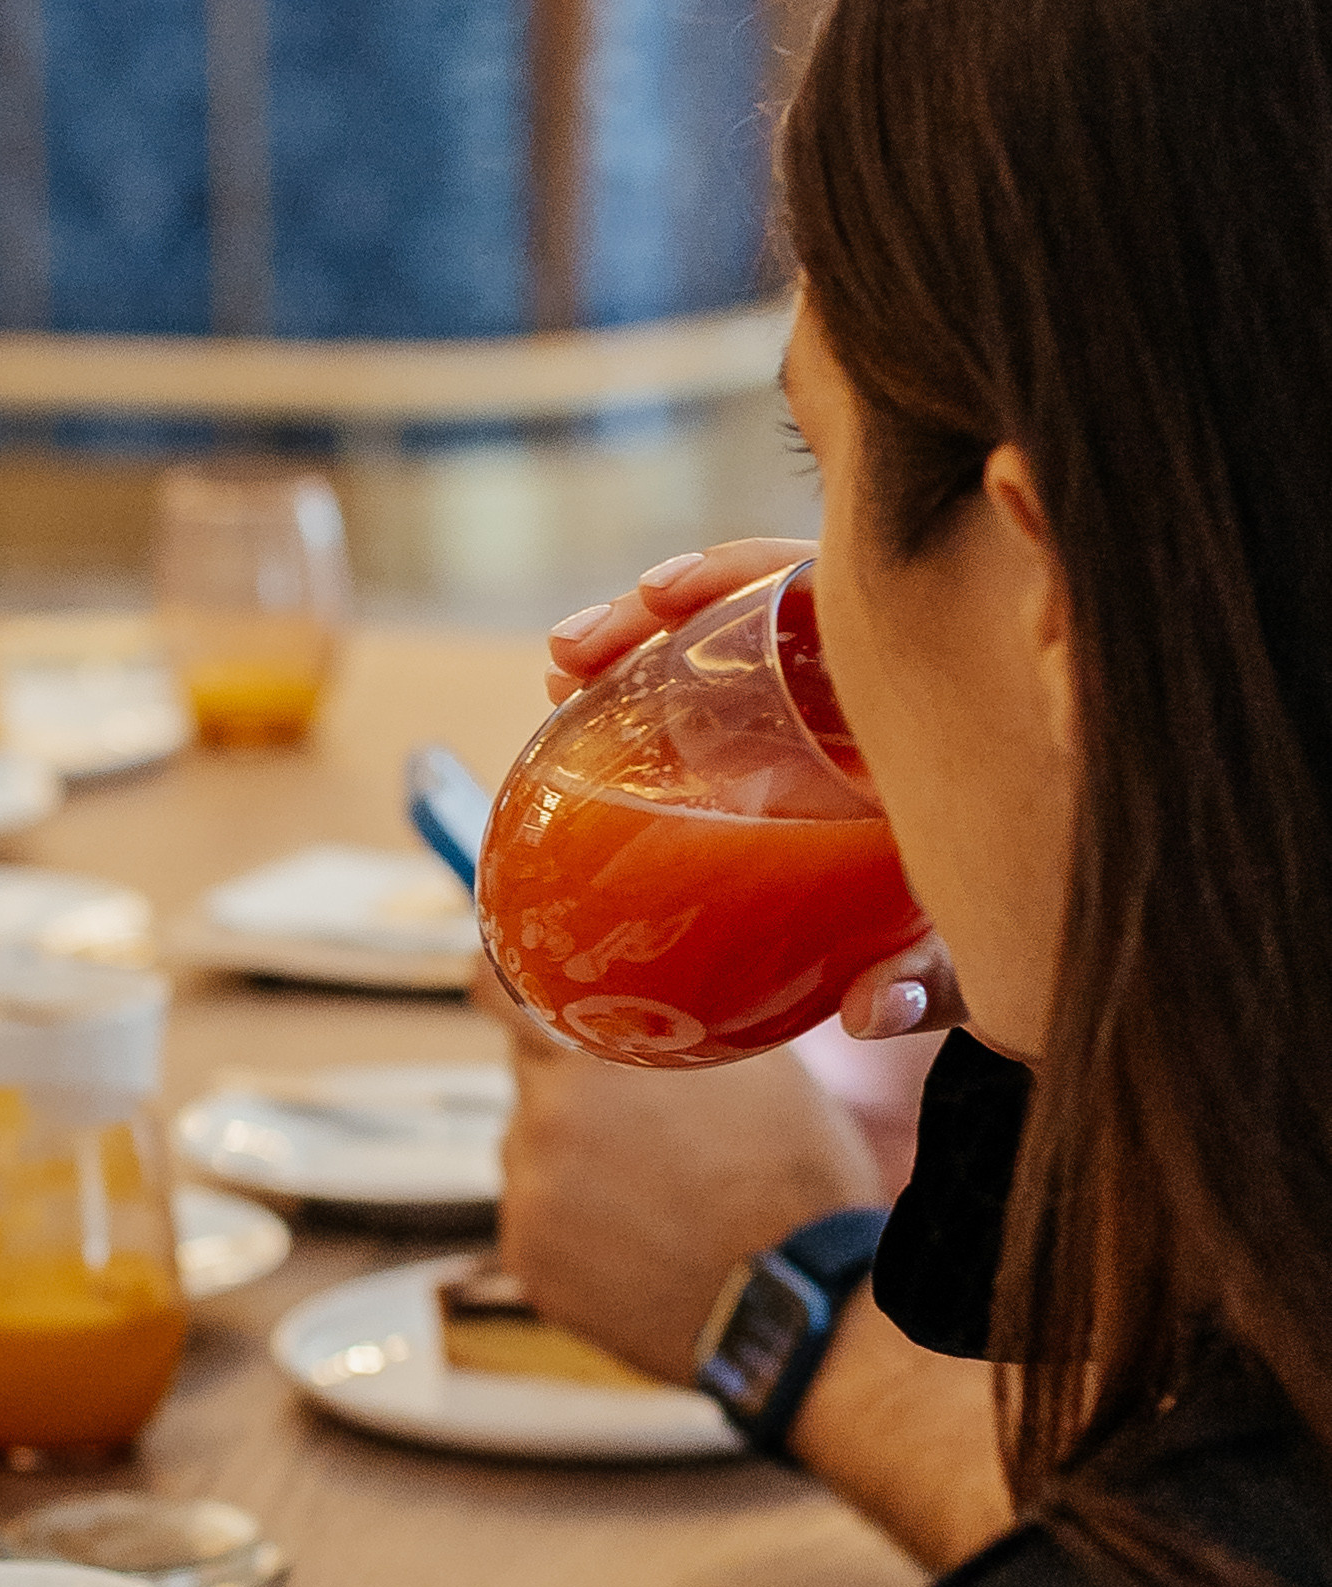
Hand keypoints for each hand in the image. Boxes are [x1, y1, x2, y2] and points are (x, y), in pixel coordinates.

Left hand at [493, 1005, 884, 1384]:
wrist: (797, 1306)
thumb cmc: (793, 1177)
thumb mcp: (754, 1059)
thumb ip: (679, 1012)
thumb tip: (651, 984)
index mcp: (593, 1052)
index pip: (498, 986)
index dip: (502, 981)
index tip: (505, 986)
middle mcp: (543, 1115)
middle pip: (532, 1081)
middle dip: (574, 1091)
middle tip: (647, 1127)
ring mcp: (529, 1191)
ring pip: (535, 1154)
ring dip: (576, 1162)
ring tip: (660, 1198)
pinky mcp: (526, 1258)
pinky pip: (538, 1221)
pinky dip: (575, 1228)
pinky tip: (643, 1243)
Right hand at [544, 543, 965, 1043]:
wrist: (1026, 929)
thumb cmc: (1013, 918)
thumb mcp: (976, 947)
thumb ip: (930, 977)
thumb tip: (866, 1011)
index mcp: (922, 687)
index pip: (824, 585)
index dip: (737, 575)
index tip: (662, 597)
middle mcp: (868, 674)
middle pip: (751, 599)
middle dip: (653, 607)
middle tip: (576, 651)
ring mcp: (818, 701)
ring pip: (718, 640)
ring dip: (630, 642)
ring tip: (560, 673)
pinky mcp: (778, 737)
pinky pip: (705, 693)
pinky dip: (644, 691)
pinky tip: (578, 713)